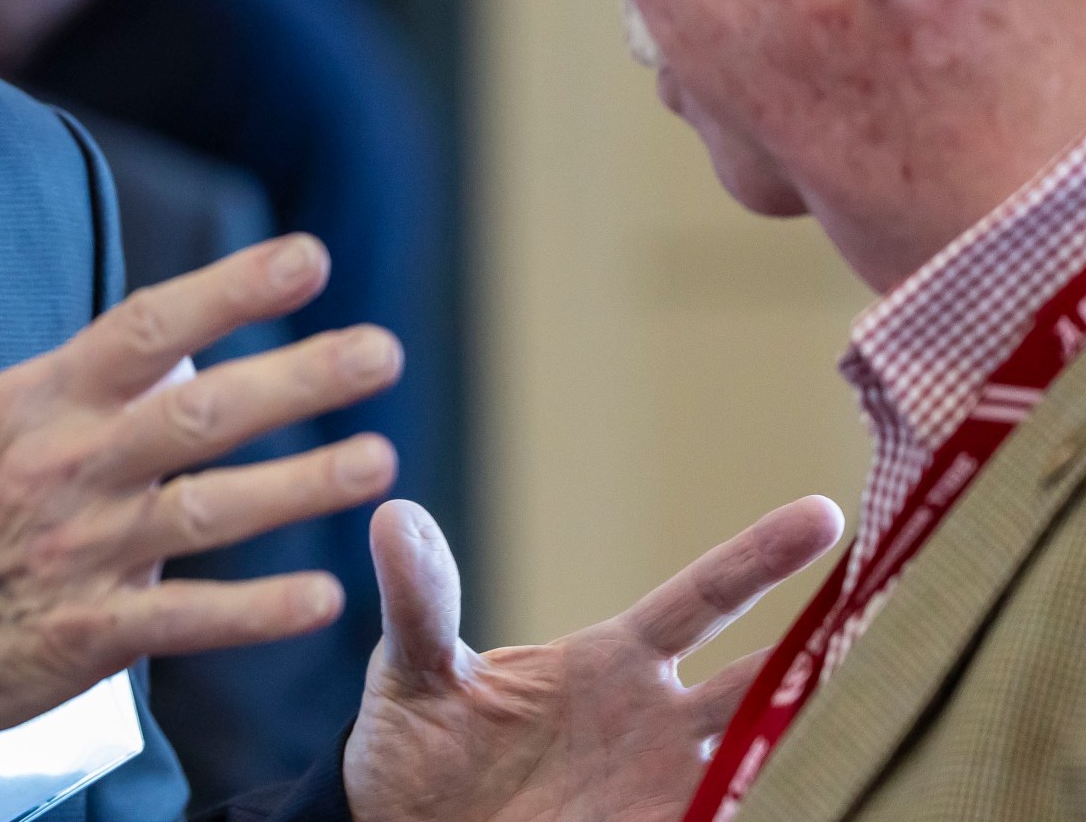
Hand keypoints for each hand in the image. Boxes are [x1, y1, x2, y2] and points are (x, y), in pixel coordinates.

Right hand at [0, 235, 403, 758]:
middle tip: (380, 351)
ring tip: (378, 460)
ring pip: (205, 509)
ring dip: (299, 484)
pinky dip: (254, 610)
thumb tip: (194, 350)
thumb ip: (93, 391)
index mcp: (39, 402)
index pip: (145, 328)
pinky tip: (320, 597)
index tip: (308, 259)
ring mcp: (74, 552)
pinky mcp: (81, 636)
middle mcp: (62, 467)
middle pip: (196, 412)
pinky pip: (184, 617)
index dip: (231, 290)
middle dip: (295, 378)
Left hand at [342, 496, 846, 821]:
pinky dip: (776, 799)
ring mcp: (667, 788)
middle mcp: (660, 722)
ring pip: (771, 756)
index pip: (702, 599)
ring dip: (824, 738)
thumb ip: (422, 600)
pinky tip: (818, 792)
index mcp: (613, 661)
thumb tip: (394, 517)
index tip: (825, 513)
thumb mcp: (414, 669)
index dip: (760, 558)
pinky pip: (733, 814)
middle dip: (837, 651)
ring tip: (889, 719)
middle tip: (912, 616)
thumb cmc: (414, 742)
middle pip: (769, 680)